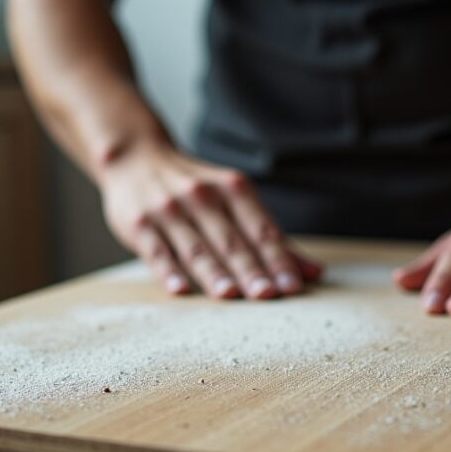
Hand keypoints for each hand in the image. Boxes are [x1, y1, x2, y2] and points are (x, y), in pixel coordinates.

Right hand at [100, 143, 321, 297]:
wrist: (135, 157)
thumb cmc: (196, 189)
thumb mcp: (235, 199)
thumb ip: (271, 238)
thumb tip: (315, 273)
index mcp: (233, 189)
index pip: (261, 230)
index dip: (278, 258)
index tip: (294, 286)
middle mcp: (203, 196)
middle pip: (232, 240)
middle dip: (251, 268)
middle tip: (268, 295)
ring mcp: (169, 210)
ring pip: (196, 247)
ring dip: (213, 272)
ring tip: (230, 295)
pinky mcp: (139, 224)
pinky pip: (156, 251)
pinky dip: (168, 270)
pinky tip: (180, 289)